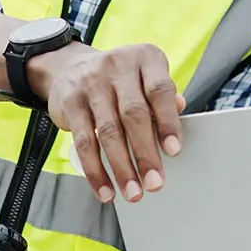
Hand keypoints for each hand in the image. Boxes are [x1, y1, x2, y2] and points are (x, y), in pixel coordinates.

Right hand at [28, 42, 186, 202]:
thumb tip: (180, 114)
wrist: (71, 66)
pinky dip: (95, 171)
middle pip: (134, 114)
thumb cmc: (122, 79)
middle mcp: (117, 66)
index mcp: (145, 58)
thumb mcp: (146, 77)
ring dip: (121, 168)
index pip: (159, 91)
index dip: (168, 122)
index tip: (174, 151)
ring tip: (133, 192)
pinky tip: (106, 189)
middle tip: (155, 182)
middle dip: (145, 153)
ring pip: (108, 132)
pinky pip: (84, 142)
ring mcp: (91, 82)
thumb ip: (163, 98)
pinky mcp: (70, 102)